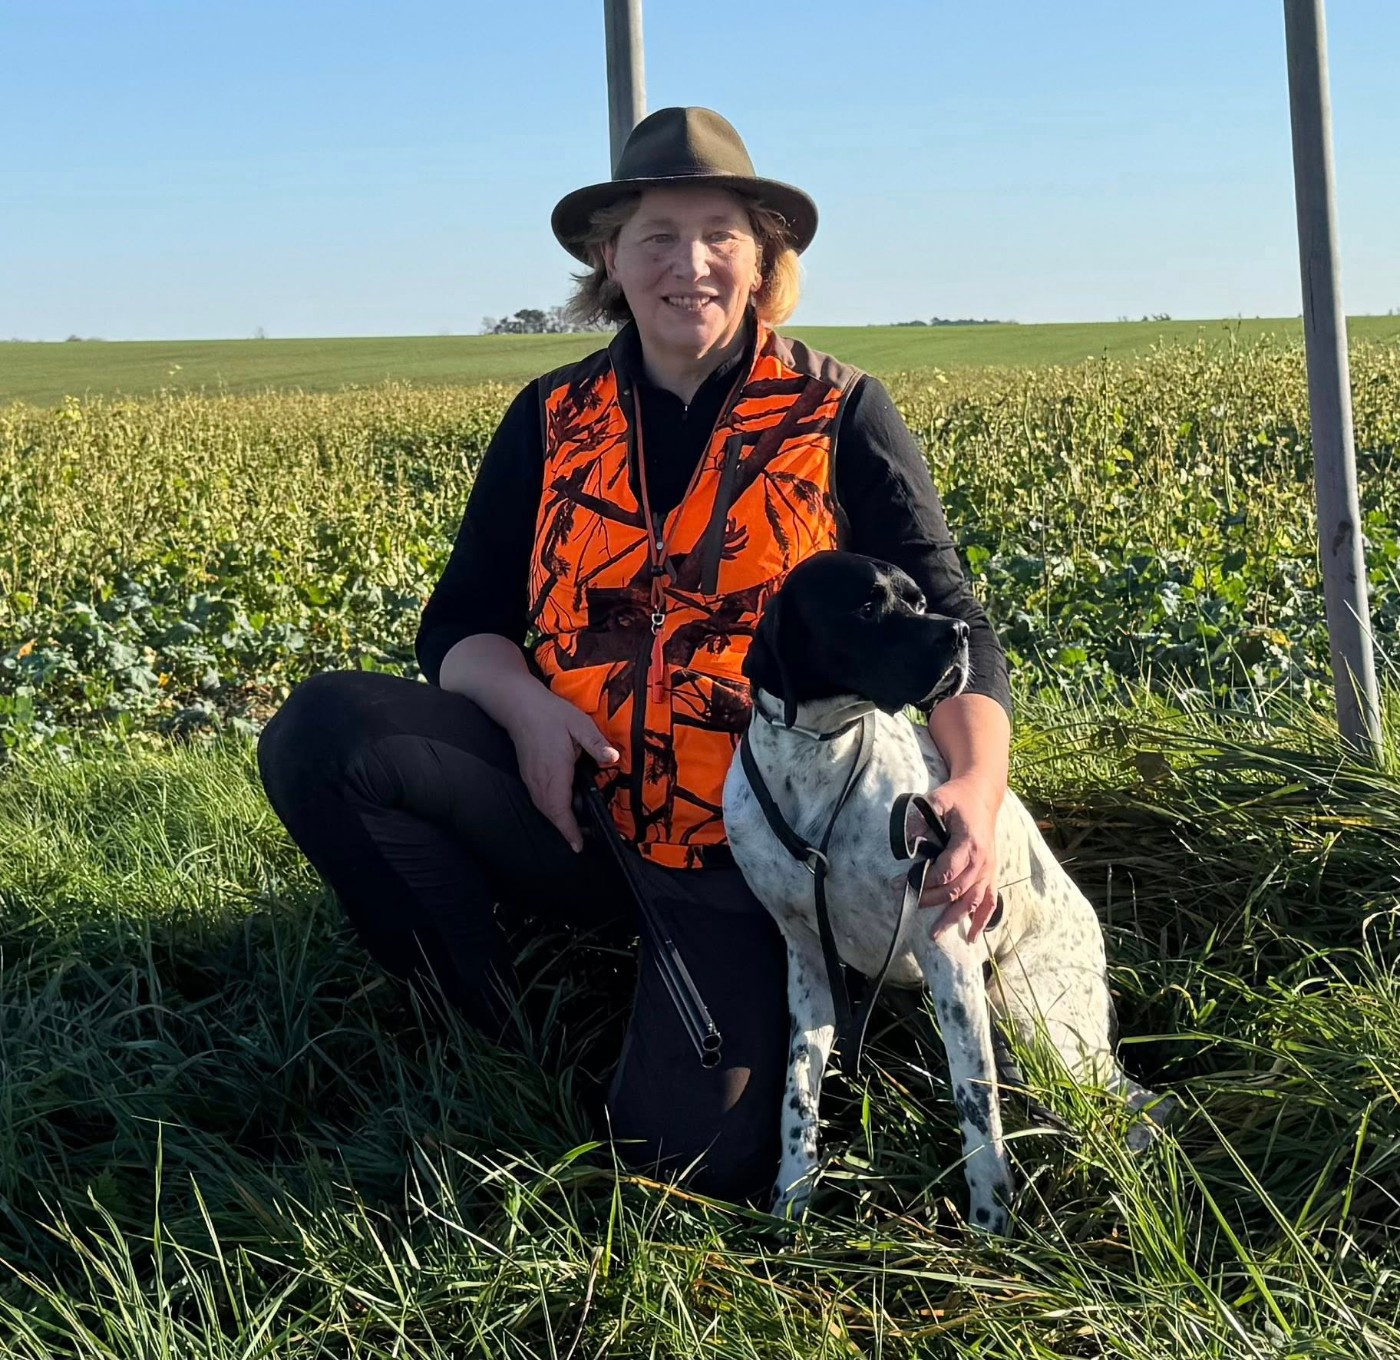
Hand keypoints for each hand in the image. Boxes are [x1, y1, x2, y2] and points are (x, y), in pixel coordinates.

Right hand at [506, 689, 618, 852]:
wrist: (519, 705)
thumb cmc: (551, 714)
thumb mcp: (580, 724)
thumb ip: (597, 744)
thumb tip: (614, 759)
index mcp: (555, 771)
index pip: (560, 808)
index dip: (569, 829)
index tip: (578, 845)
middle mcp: (540, 780)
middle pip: (551, 814)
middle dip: (566, 829)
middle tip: (583, 839)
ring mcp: (531, 778)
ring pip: (544, 807)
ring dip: (558, 820)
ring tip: (575, 827)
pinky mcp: (527, 774)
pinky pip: (539, 799)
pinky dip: (551, 809)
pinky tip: (563, 806)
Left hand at [917, 775, 1000, 940]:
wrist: (981, 796)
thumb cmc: (958, 798)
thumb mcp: (938, 799)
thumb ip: (923, 816)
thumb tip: (907, 840)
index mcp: (969, 843)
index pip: (947, 870)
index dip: (924, 880)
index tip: (901, 883)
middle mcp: (982, 861)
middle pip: (956, 889)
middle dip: (931, 899)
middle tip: (909, 903)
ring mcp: (988, 870)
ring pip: (972, 900)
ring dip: (953, 918)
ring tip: (935, 934)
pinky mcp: (990, 874)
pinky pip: (989, 901)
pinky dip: (982, 920)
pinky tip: (973, 936)